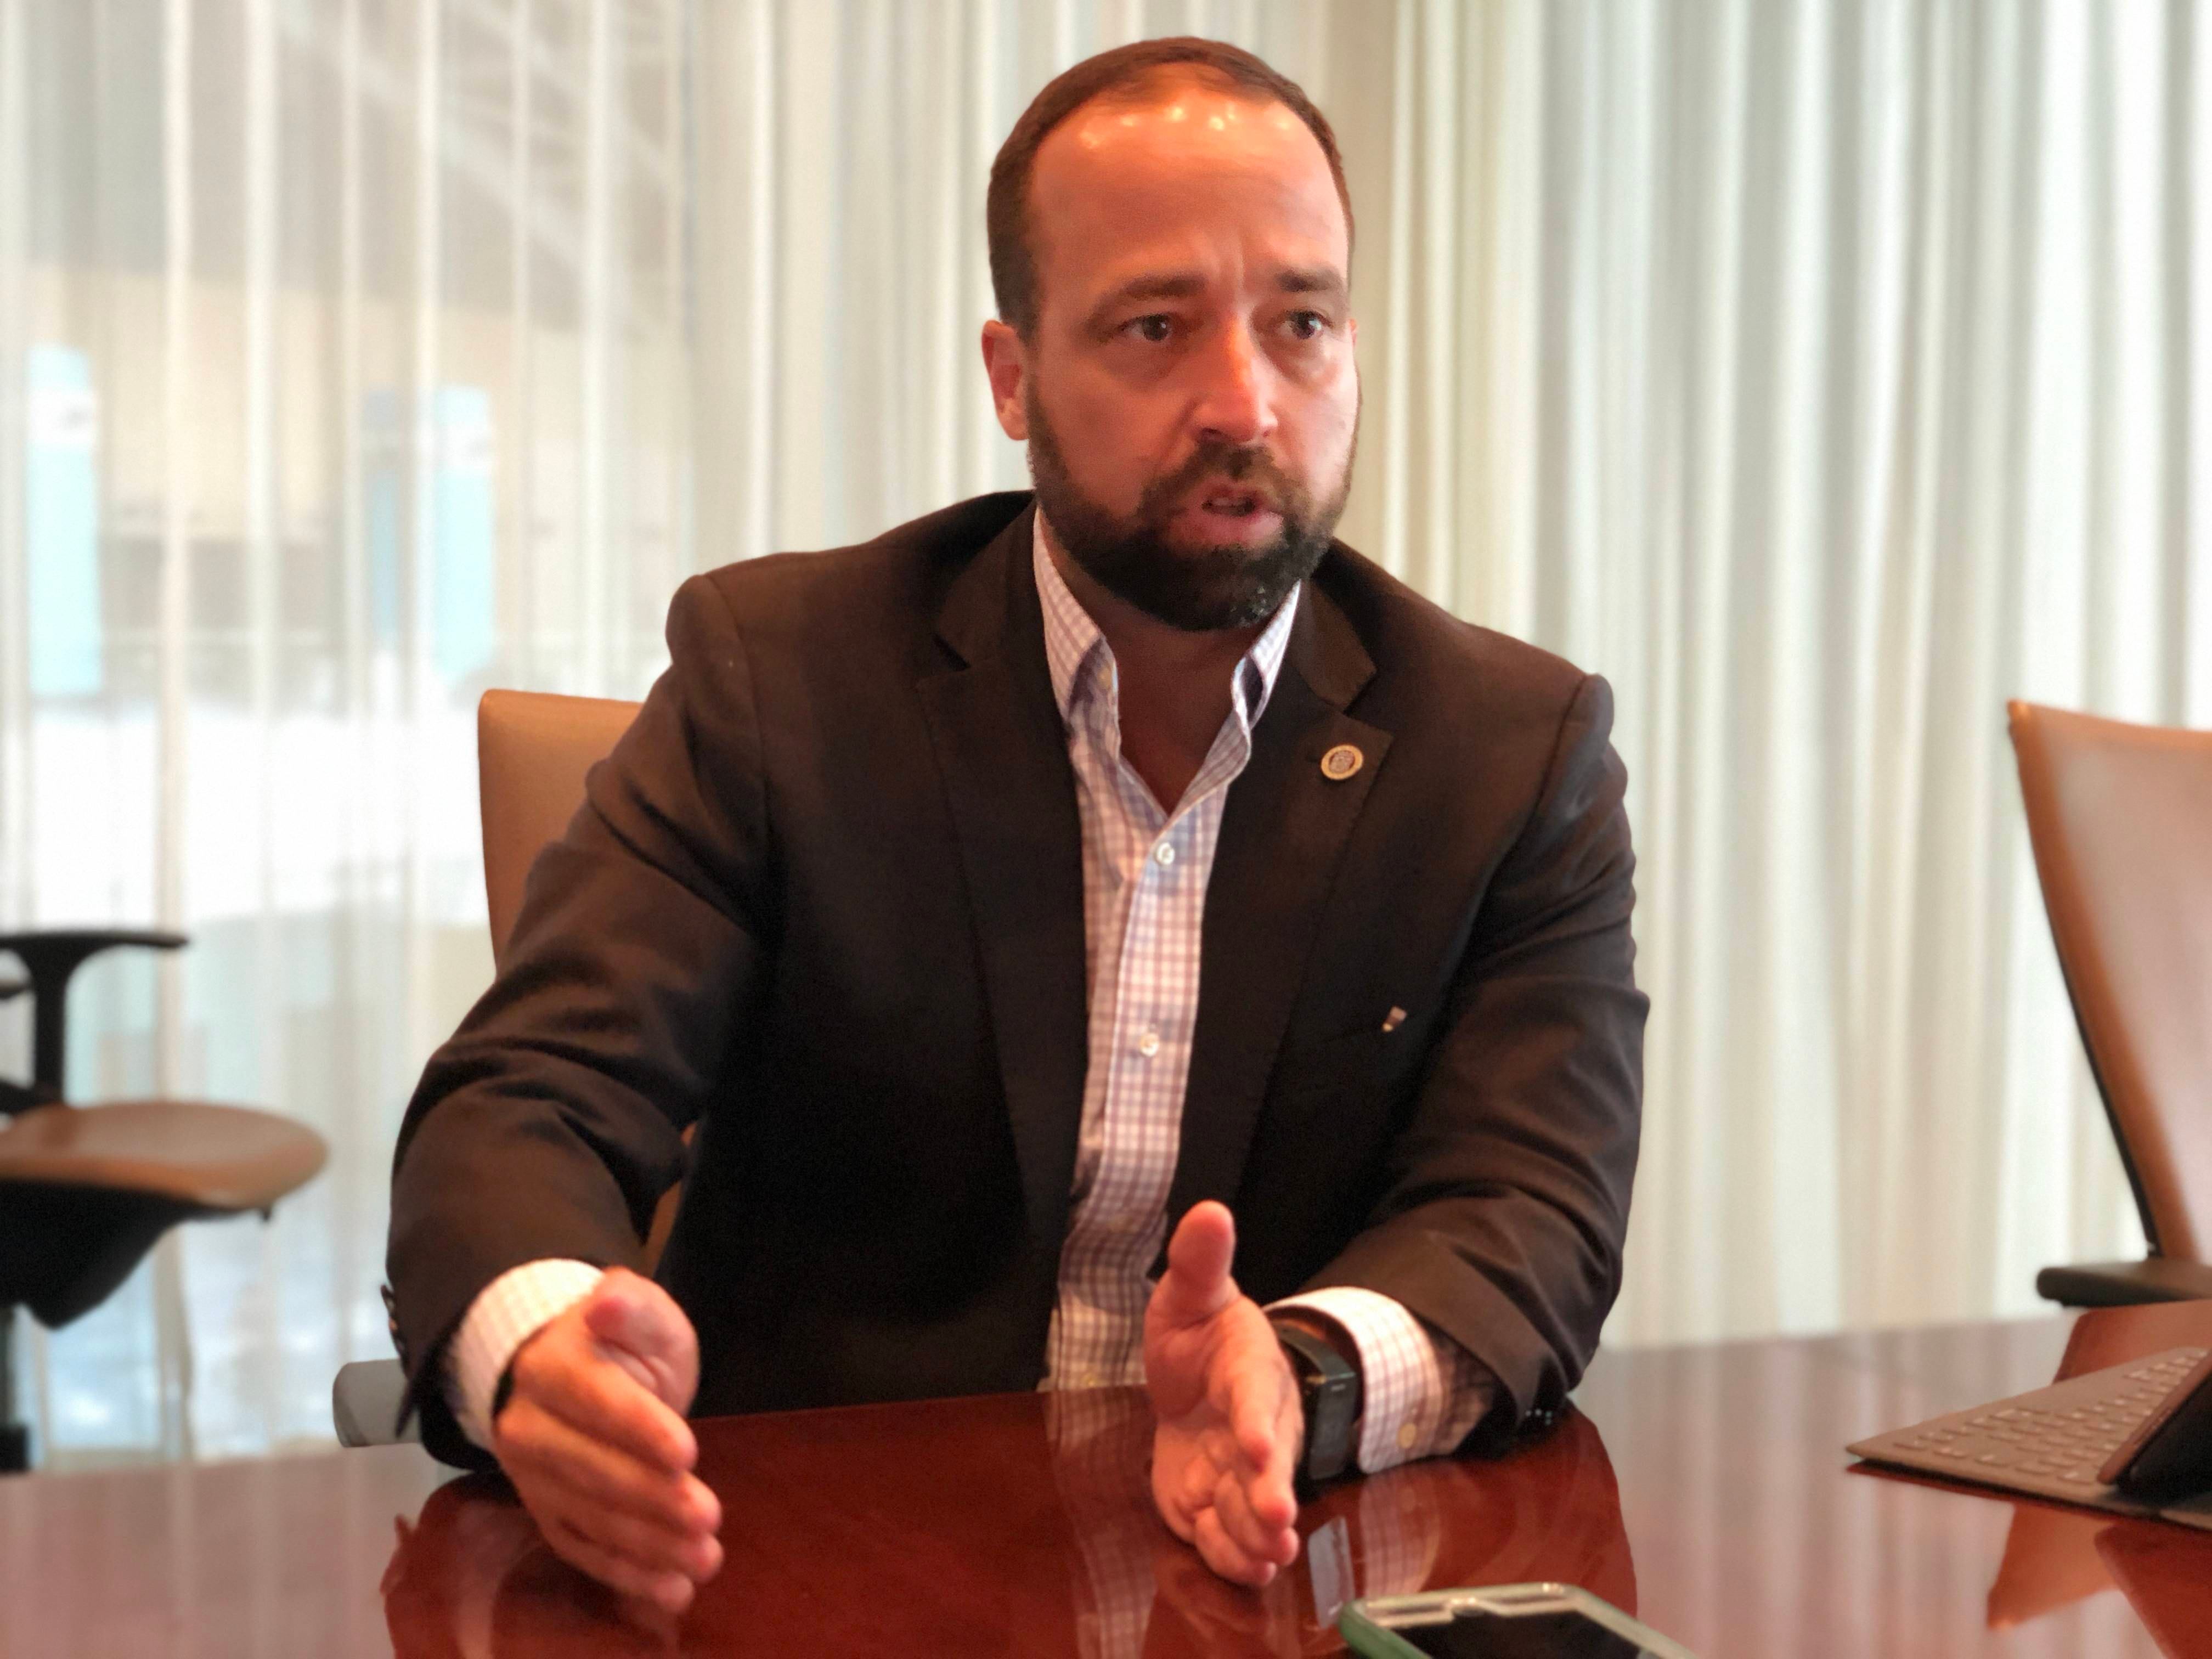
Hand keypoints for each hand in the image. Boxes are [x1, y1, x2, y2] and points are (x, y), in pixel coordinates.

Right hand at [490, 1266, 722, 1615]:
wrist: (572, 1371)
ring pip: (588, 1516)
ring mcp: (531, 1477)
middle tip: (708, 1517)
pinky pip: (581, 1550)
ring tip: (703, 1559)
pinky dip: (625, 1574)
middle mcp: (527, 1426)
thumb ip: (631, 1307)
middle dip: (652, 1497)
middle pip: (590, 1468)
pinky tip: (671, 1588)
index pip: (594, 1399)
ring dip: (647, 1544)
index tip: (686, 1450)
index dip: (638, 1427)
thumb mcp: (642, 1312)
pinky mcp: (545, 1513)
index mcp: (548, 1367)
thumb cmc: (621, 1341)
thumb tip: (607, 1299)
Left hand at [1144, 1200, 1303, 1585]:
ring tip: (1264, 1556)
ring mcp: (1241, 1473)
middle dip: (1271, 1492)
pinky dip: (1234, 1555)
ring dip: (1256, 1534)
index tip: (1255, 1443)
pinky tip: (1243, 1569)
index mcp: (1247, 1369)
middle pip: (1269, 1464)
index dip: (1255, 1419)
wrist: (1198, 1385)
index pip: (1253, 1393)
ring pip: (1255, 1509)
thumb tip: (1208, 1208)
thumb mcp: (1190, 1294)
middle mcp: (1256, 1427)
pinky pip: (1230, 1537)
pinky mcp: (1218, 1506)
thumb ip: (1199, 1260)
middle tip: (1277, 1518)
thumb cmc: (1199, 1336)